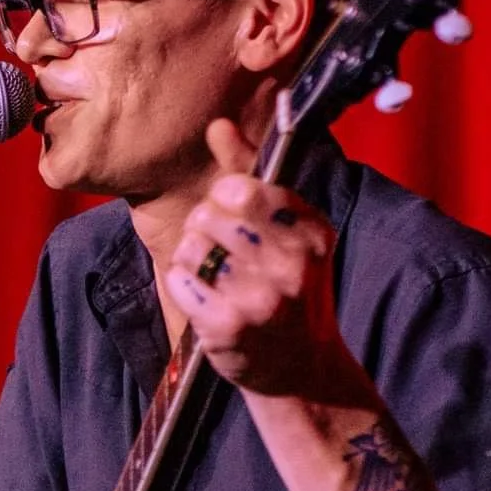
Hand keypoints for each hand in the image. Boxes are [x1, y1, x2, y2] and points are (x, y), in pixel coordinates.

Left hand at [161, 120, 351, 397]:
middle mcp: (292, 263)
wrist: (299, 367)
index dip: (224, 199)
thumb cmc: (288, 288)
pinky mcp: (228, 327)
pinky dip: (185, 287)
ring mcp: (261, 298)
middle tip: (225, 255)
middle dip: (204, 230)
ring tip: (218, 279)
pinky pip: (180, 281)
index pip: (241, 188)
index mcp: (310, 231)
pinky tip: (207, 300)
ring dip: (192, 260)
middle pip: (208, 214)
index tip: (236, 218)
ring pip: (190, 247)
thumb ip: (249, 173)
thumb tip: (218, 124)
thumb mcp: (286, 228)